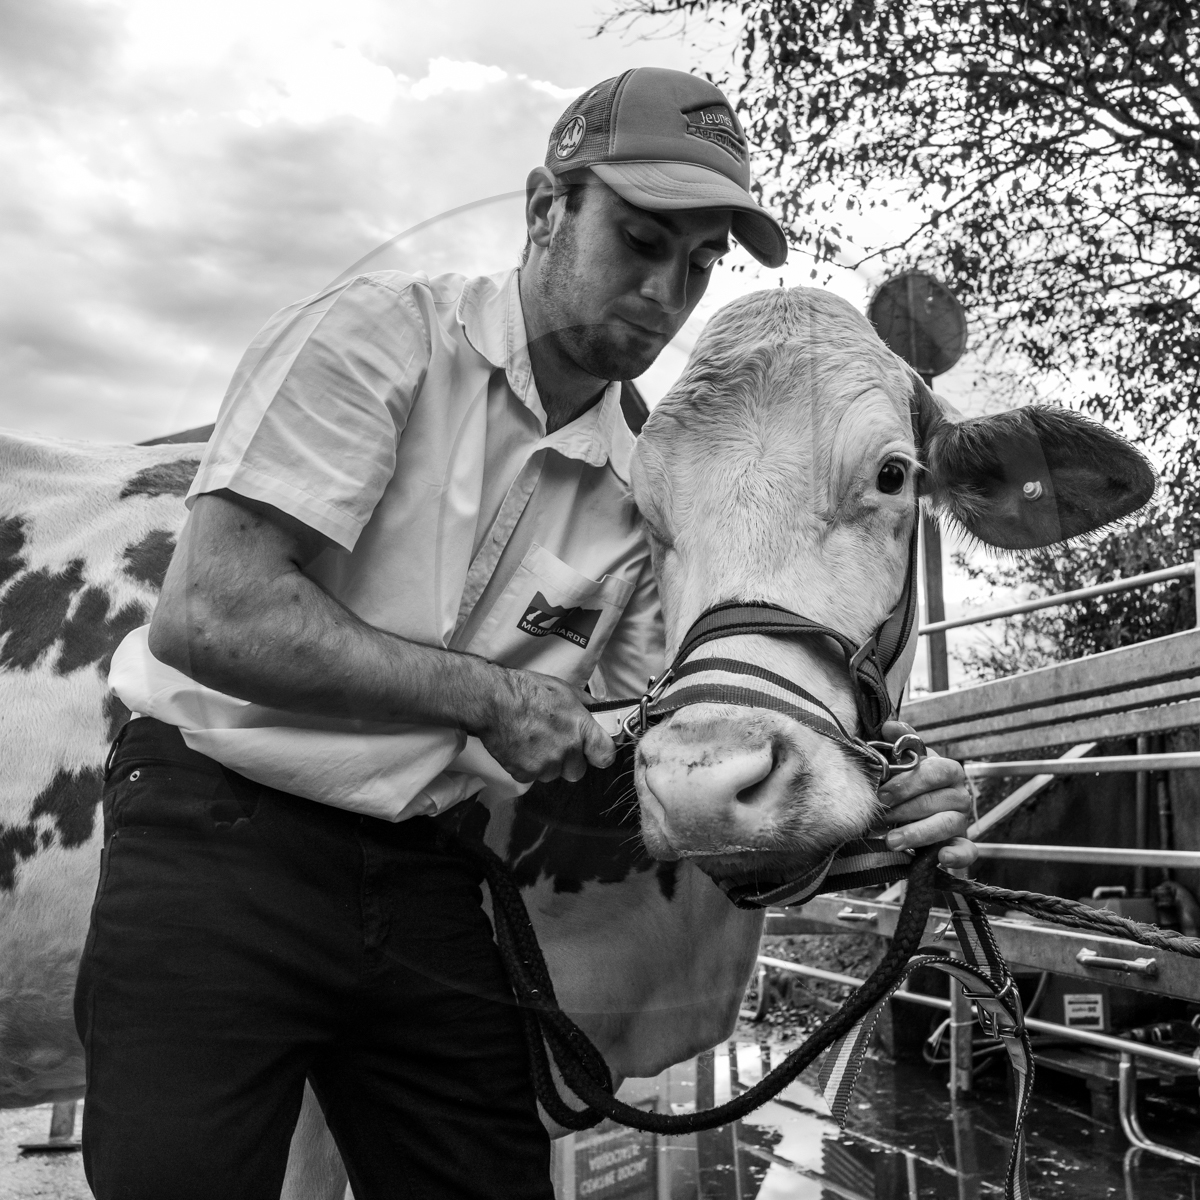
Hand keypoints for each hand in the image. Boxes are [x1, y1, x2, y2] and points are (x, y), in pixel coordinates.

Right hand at [476, 666, 616, 784]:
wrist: (492, 701)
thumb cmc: (526, 691)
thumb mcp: (564, 690)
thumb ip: (586, 705)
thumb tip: (600, 712)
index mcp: (580, 728)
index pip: (605, 755)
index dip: (600, 754)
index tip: (594, 752)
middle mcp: (567, 749)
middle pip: (577, 771)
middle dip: (568, 761)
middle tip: (555, 743)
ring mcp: (546, 764)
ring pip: (553, 774)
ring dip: (547, 764)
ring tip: (533, 741)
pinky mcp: (525, 774)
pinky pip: (532, 777)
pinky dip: (527, 766)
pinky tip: (521, 747)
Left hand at [875, 720, 976, 869]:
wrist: (905, 815)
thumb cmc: (903, 785)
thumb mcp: (898, 762)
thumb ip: (897, 744)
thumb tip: (890, 727)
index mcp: (945, 770)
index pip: (936, 770)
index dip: (909, 782)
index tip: (882, 794)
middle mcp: (957, 793)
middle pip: (940, 799)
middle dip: (907, 808)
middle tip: (881, 816)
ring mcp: (960, 820)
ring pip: (949, 823)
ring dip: (919, 832)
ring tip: (893, 840)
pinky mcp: (960, 844)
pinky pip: (968, 851)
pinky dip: (958, 856)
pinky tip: (942, 858)